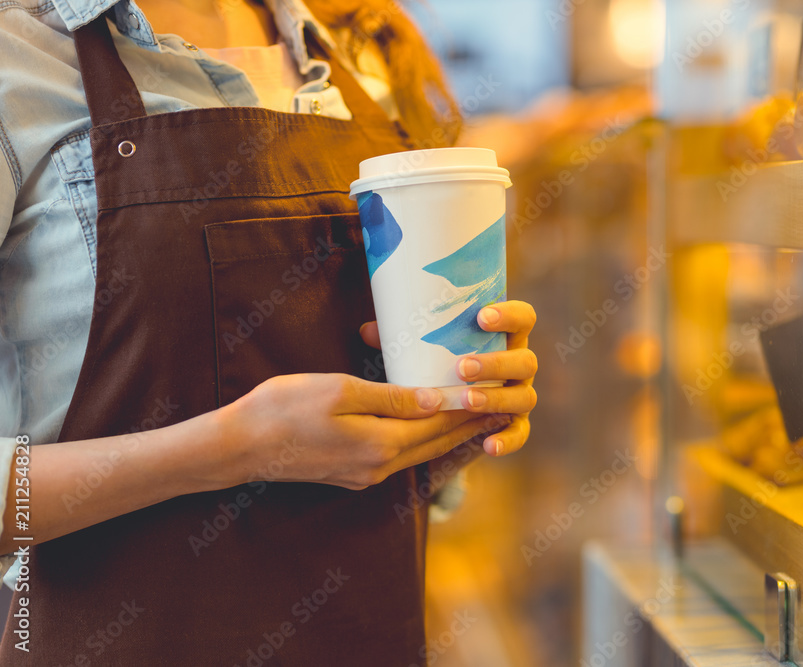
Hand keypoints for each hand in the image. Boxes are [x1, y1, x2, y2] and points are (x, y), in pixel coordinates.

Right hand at [217, 374, 511, 490]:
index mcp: (381, 445)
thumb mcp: (339, 391)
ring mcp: (364, 474)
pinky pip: (399, 456)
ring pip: (420, 452)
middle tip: (500, 404)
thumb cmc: (284, 409)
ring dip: (447, 434)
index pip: (439, 424)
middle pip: (436, 443)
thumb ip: (391, 398)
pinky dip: (421, 441)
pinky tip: (425, 427)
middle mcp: (379, 466)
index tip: (498, 392)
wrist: (238, 447)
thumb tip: (435, 399)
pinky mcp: (351, 474)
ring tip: (473, 415)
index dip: (470, 407)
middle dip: (469, 424)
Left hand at [360, 300, 537, 457]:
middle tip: (462, 368)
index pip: (523, 318)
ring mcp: (519, 395)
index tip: (481, 317)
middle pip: (525, 361)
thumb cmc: (437, 364)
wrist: (452, 404)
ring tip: (467, 401)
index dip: (509, 316)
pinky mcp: (514, 425)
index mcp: (504, 337)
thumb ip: (404, 338)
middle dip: (496, 364)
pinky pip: (520, 434)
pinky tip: (488, 445)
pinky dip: (507, 439)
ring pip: (524, 397)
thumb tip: (368, 330)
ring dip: (496, 398)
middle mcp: (518, 365)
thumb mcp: (423, 349)